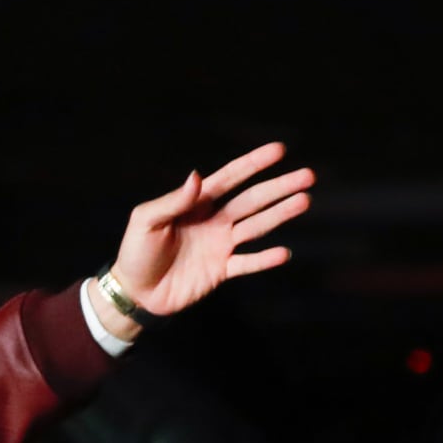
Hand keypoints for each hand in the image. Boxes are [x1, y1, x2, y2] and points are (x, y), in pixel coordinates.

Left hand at [108, 140, 314, 319]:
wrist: (135, 293)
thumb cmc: (135, 252)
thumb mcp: (145, 221)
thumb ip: (172, 201)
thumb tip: (197, 177)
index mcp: (195, 203)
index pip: (230, 178)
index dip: (253, 164)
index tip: (279, 150)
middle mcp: (213, 221)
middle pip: (252, 200)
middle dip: (279, 187)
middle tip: (308, 175)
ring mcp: (219, 245)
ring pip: (256, 226)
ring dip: (280, 214)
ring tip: (304, 200)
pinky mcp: (221, 271)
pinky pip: (247, 263)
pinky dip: (265, 260)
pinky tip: (284, 253)